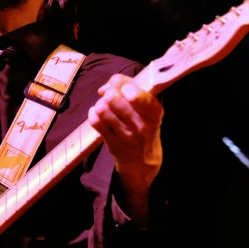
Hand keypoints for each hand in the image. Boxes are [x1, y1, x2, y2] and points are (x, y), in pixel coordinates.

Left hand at [88, 74, 163, 190]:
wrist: (142, 159)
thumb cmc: (143, 125)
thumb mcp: (146, 107)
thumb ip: (128, 88)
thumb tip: (104, 88)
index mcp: (155, 113)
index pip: (142, 98)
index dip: (128, 88)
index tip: (124, 88)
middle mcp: (143, 126)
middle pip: (115, 99)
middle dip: (109, 93)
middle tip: (111, 97)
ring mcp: (127, 137)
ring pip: (103, 109)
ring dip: (100, 104)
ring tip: (105, 107)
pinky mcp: (113, 144)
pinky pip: (96, 122)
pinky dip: (93, 113)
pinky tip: (98, 114)